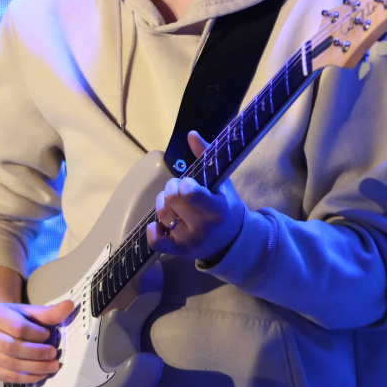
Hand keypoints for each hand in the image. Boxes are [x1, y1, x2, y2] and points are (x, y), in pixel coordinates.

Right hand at [0, 299, 73, 383]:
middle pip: (11, 347)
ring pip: (10, 364)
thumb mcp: (29, 311)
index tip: (48, 335)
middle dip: (36, 353)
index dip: (35, 334)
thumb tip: (69, 306)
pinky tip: (40, 374)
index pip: (16, 327)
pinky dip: (26, 378)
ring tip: (51, 366)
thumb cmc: (13, 317)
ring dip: (34, 368)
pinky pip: (7, 377)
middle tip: (54, 354)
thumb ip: (49, 312)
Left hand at [147, 131, 244, 263]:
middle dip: (170, 187)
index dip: (184, 185)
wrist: (232, 240)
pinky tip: (158, 223)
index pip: (193, 195)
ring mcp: (190, 241)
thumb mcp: (222, 182)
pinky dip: (153, 230)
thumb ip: (206, 156)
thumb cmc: (226, 205)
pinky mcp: (179, 252)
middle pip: (172, 200)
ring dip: (163, 202)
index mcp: (217, 209)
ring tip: (172, 201)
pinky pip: (157, 242)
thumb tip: (191, 134)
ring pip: (162, 215)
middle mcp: (203, 227)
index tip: (185, 182)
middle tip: (177, 186)